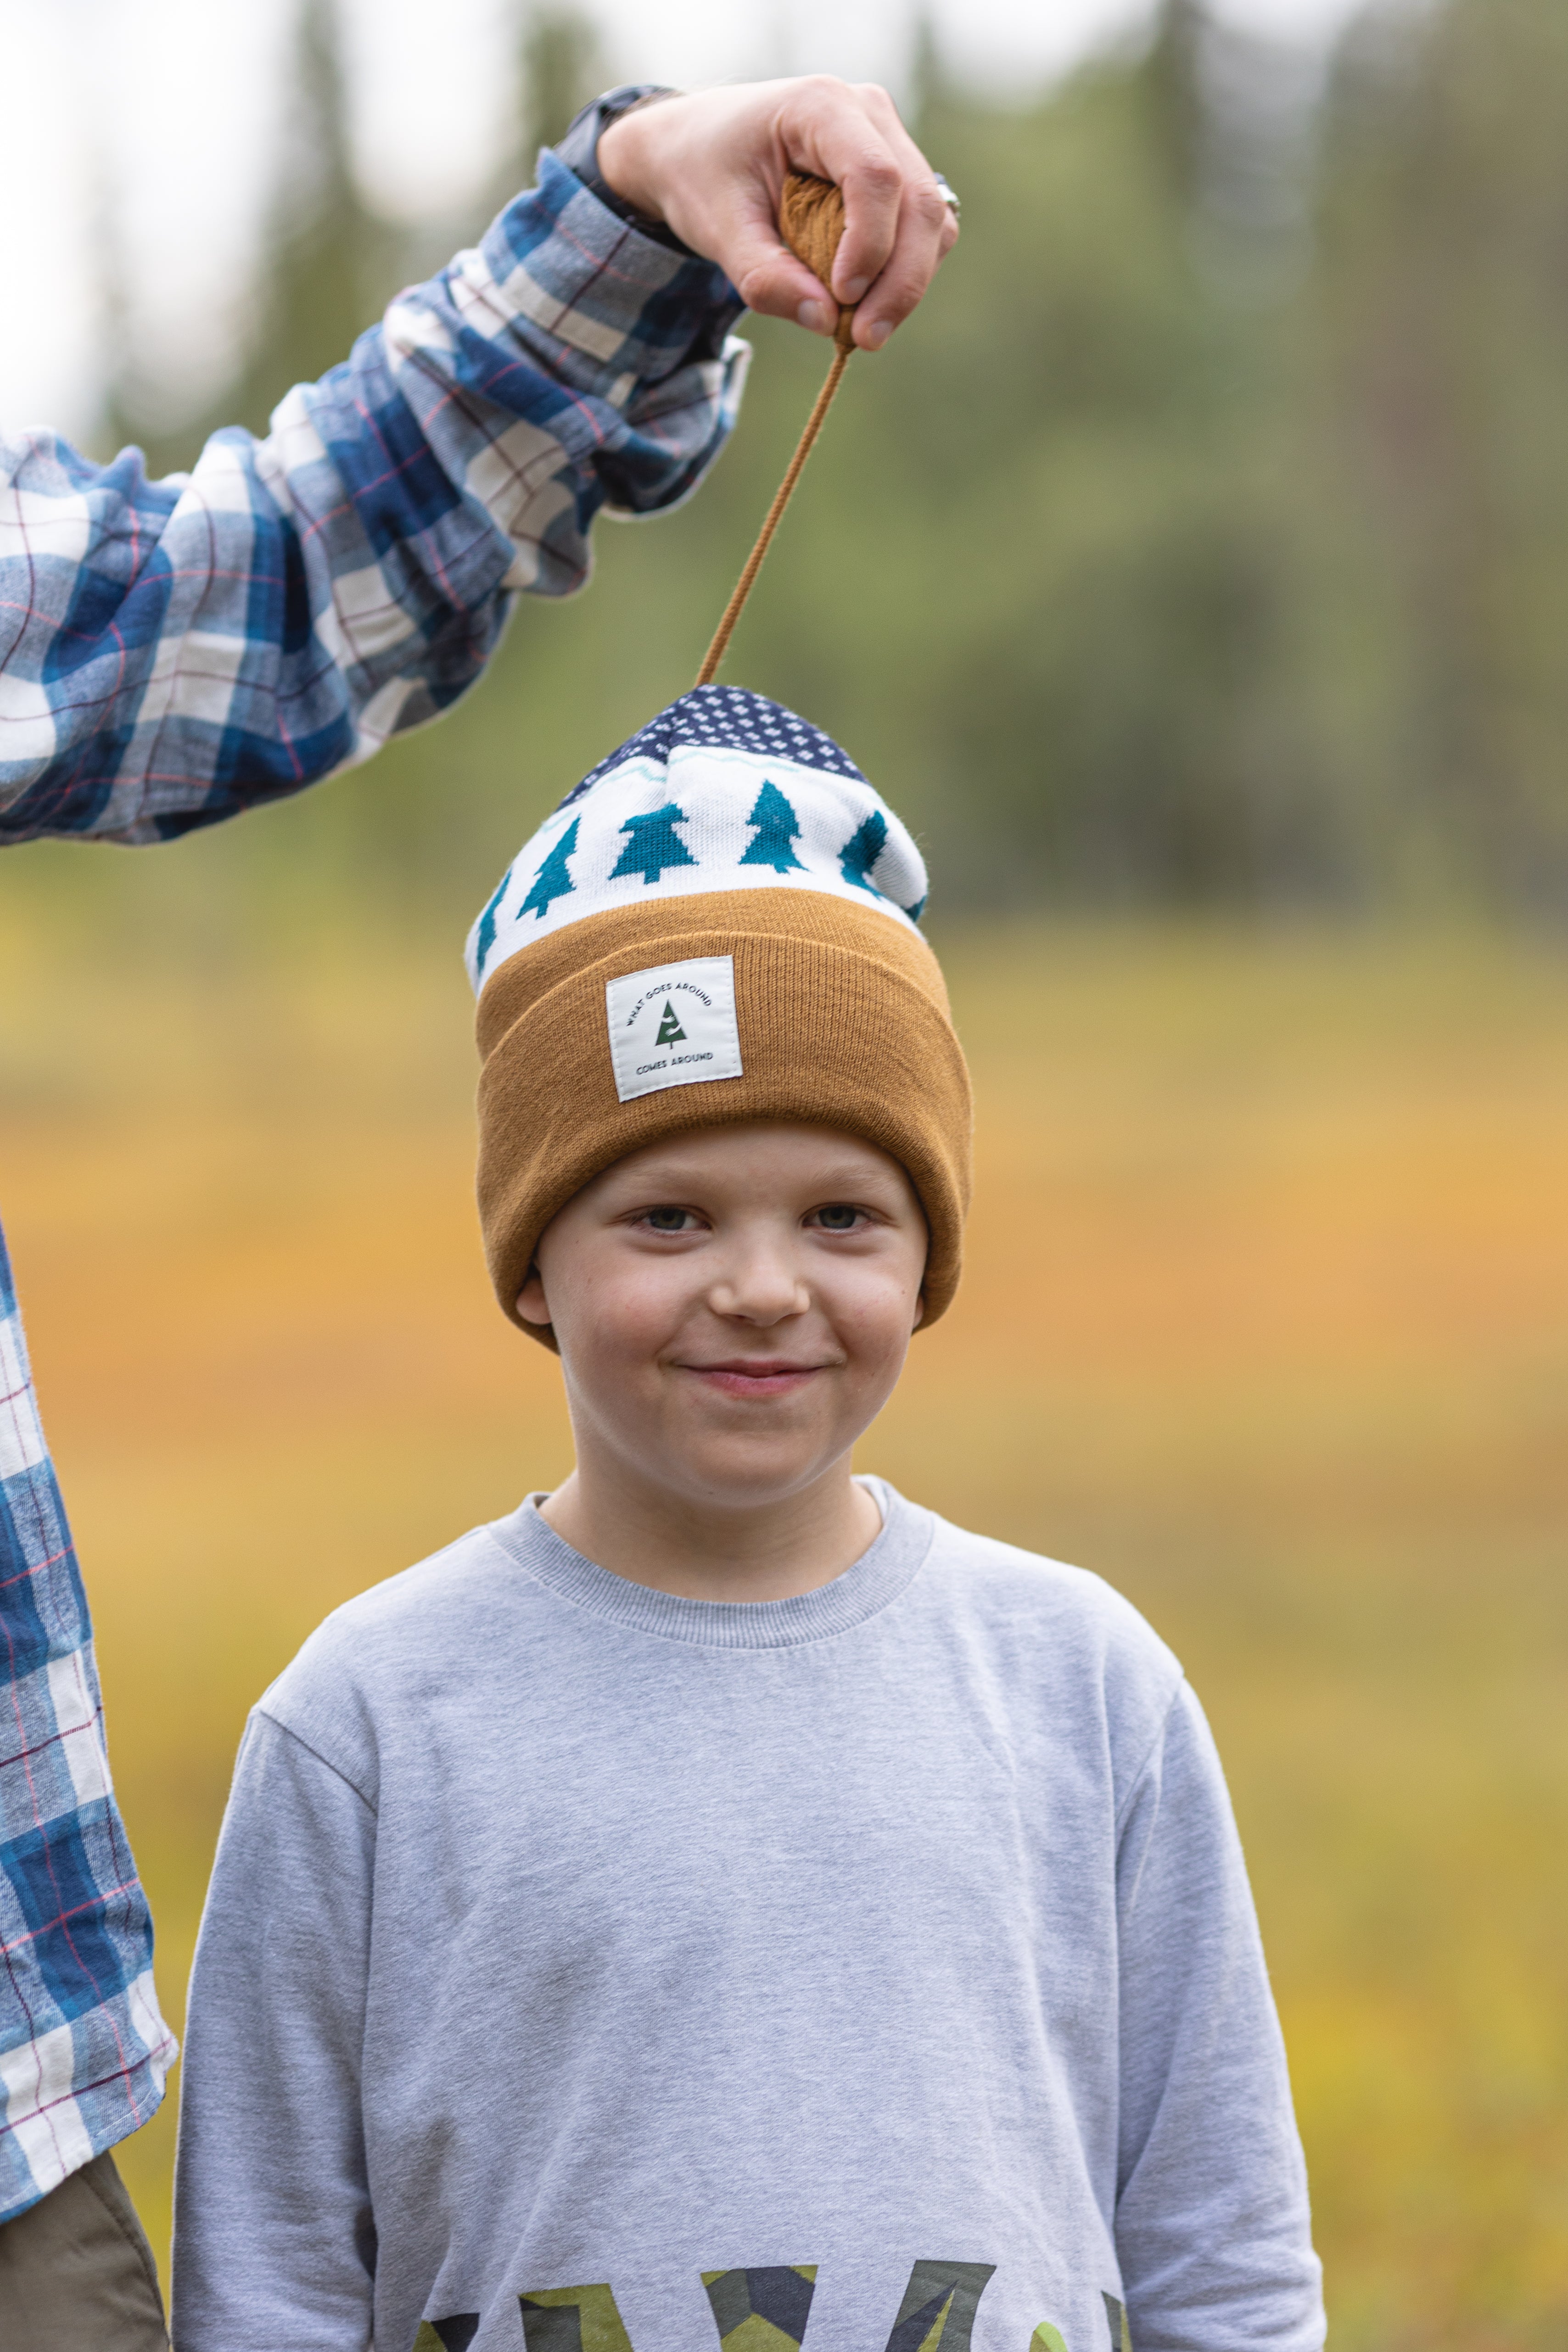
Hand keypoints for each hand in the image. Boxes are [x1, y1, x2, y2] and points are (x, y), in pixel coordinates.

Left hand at [597, 79, 957, 352]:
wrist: (700, 148)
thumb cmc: (705, 176)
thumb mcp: (718, 228)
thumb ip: (765, 276)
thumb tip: (826, 322)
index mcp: (820, 105)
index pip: (875, 176)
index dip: (870, 245)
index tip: (843, 300)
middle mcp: (868, 113)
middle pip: (919, 202)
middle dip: (900, 281)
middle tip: (864, 340)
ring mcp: (889, 141)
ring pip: (933, 220)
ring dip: (906, 283)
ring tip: (862, 330)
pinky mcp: (897, 176)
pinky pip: (923, 231)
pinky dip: (902, 275)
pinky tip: (866, 306)